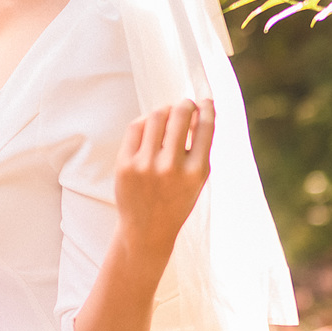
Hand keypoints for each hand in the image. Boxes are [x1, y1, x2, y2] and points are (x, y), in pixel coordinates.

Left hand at [112, 99, 214, 264]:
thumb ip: (201, 147)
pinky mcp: (125, 164)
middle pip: (180, 114)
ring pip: (156, 116)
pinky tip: (151, 127)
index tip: (205, 101)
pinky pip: (136, 127)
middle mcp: (171, 168)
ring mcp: (146, 165)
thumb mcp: (197, 179)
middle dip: (185, 105)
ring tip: (168, 116)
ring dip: (165, 110)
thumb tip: (199, 108)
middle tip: (185, 106)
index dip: (207, 108)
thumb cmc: (177, 198)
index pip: (205, 127)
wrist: (147, 229)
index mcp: (196, 172)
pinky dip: (146, 121)